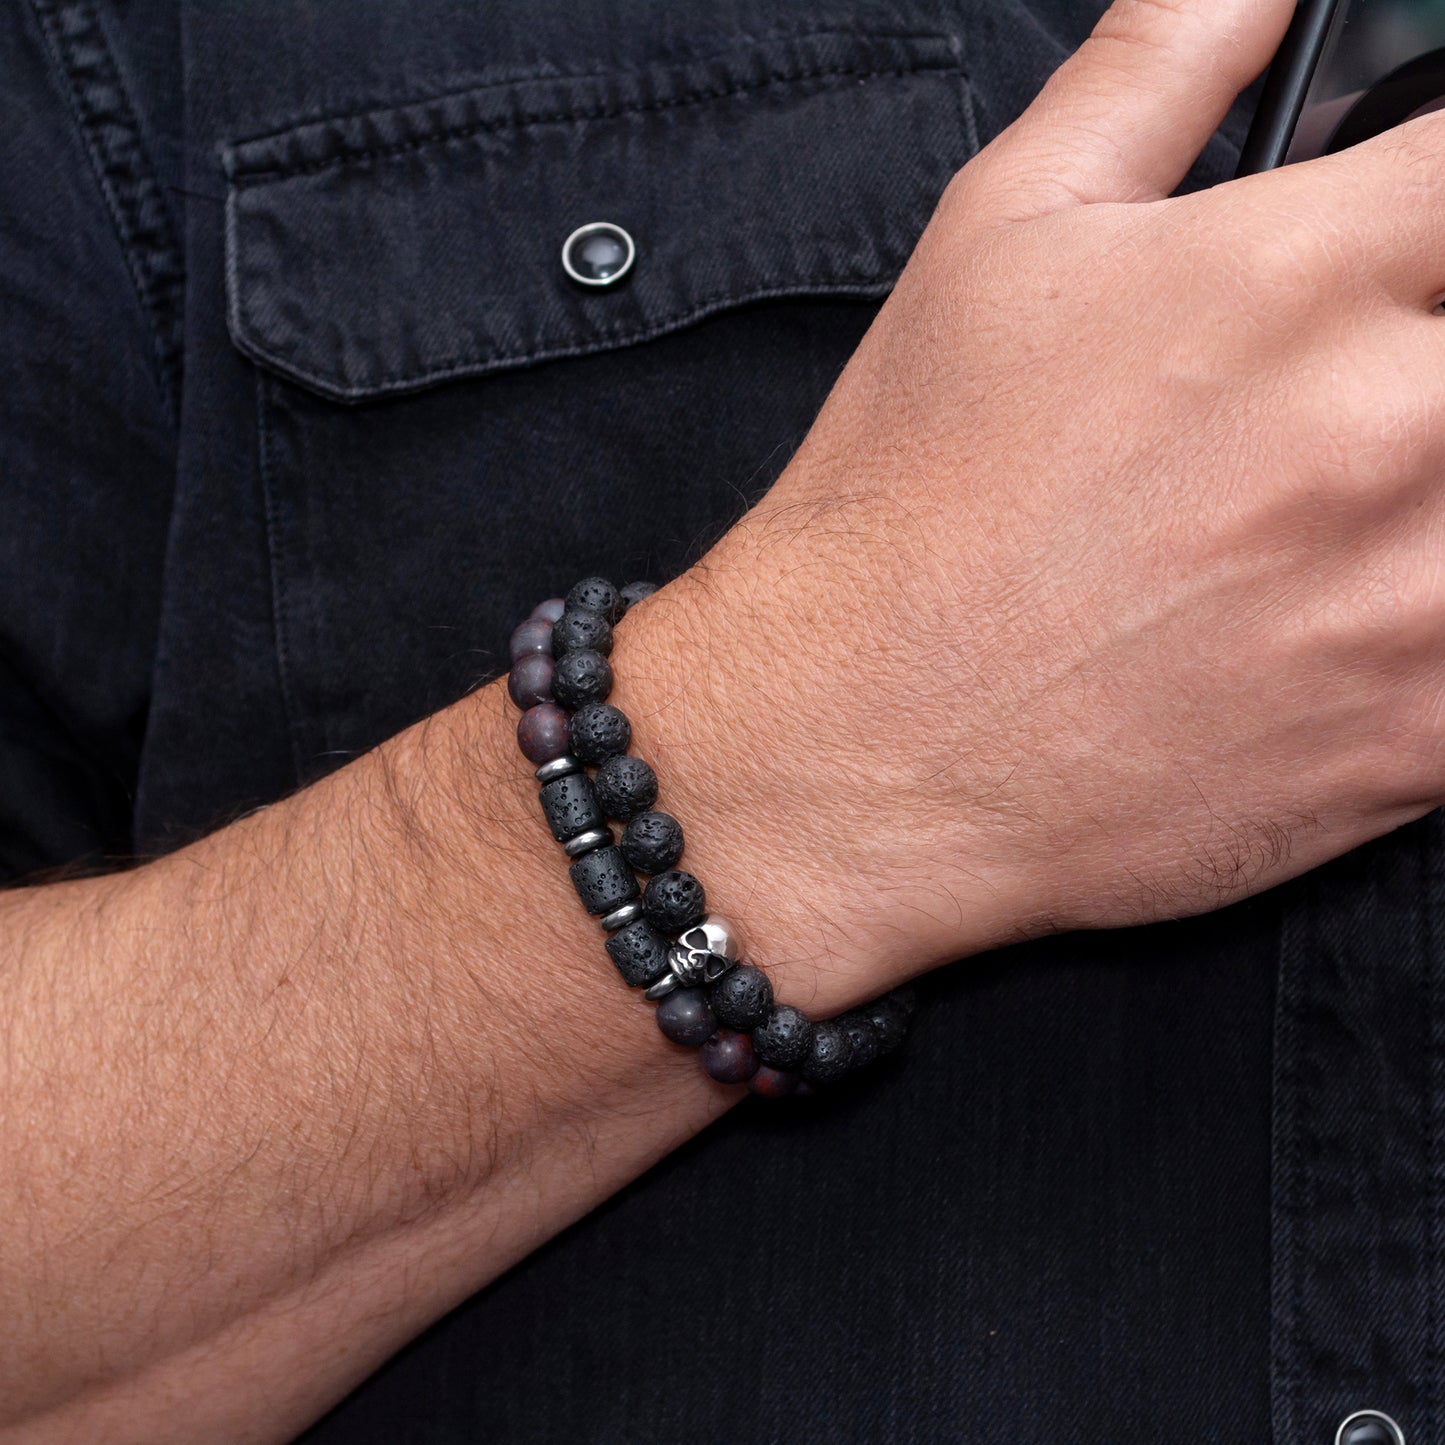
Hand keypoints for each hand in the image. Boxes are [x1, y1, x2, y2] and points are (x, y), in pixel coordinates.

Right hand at [627, 0, 1444, 998]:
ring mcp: (1412, 602)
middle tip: (1360, 395)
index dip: (1440, 204)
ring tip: (1348, 504)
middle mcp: (1382, 427)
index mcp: (1296, 276)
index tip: (1408, 249)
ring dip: (1438, 487)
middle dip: (1428, 349)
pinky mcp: (1407, 742)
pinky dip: (1444, 625)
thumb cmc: (906, 503)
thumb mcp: (997, 237)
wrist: (851, 739)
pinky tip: (1362, 609)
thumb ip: (1156, 67)